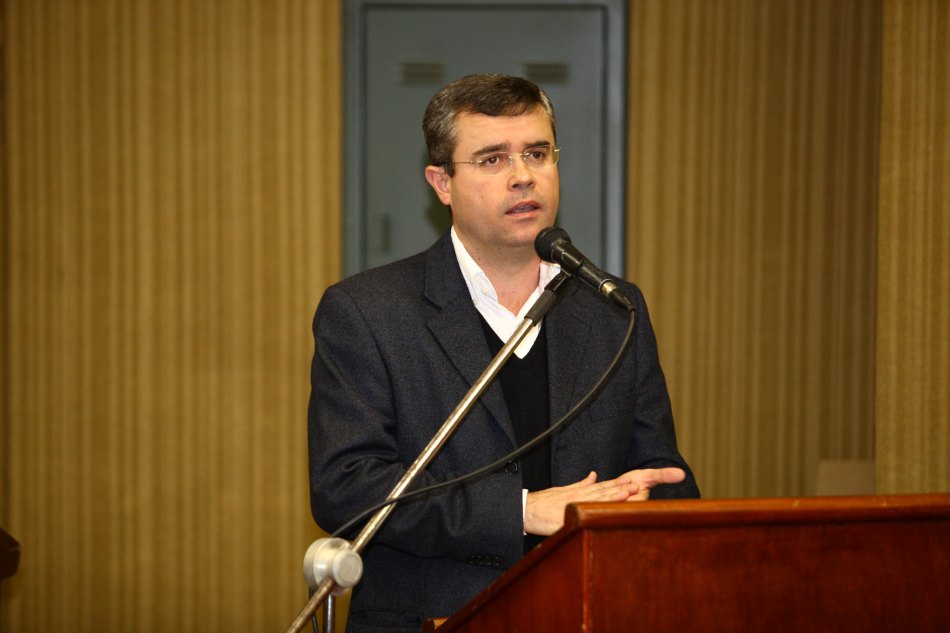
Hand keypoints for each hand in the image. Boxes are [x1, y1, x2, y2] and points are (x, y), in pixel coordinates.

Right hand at [524, 468, 685, 534]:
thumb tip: (594, 475)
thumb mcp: (567, 492)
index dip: (647, 476)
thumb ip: (583, 484)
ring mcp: (585, 498)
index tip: (669, 474)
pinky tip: (622, 496)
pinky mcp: (574, 507)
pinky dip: (609, 499)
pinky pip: (594, 504)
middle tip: (674, 474)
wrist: (527, 509)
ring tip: (648, 484)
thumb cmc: (547, 504)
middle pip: (626, 483)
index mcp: (595, 489)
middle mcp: (593, 491)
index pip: (625, 480)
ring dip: (630, 488)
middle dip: (650, 478)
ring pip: (612, 492)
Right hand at [524, 471, 637, 534]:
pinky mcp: (563, 519)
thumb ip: (580, 484)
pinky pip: (580, 516)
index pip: (600, 487)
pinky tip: (602, 512)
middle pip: (600, 493)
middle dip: (619, 489)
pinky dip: (592, 513)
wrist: (525, 509)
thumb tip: (594, 475)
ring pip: (593, 502)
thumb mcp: (562, 490)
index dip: (616, 484)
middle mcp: (576, 498)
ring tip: (625, 494)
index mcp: (577, 492)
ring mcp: (571, 507)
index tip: (630, 481)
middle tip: (635, 486)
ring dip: (610, 497)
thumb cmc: (542, 502)